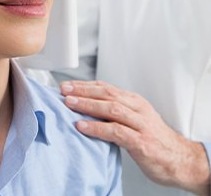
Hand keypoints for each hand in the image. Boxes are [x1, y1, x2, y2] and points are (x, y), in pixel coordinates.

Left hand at [60, 80, 209, 195]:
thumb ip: (115, 112)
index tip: (66, 85)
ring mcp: (140, 124)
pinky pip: (116, 131)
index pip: (106, 87)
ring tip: (69, 103)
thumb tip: (86, 106)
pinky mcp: (141, 142)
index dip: (84, 85)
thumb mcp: (134, 119)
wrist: (181, 160)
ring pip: (111, 108)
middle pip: (107, 93)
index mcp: (134, 101)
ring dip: (87, 104)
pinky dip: (97, 128)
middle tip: (63, 90)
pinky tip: (82, 126)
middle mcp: (137, 109)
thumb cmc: (154, 140)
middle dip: (83, 90)